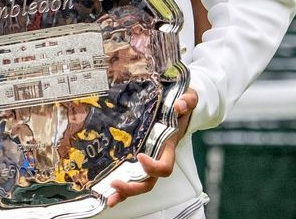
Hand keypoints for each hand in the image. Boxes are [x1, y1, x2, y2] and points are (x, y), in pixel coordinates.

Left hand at [107, 88, 197, 206]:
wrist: (180, 105)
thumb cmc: (183, 104)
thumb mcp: (188, 98)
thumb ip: (187, 101)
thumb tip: (181, 105)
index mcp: (169, 146)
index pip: (165, 165)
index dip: (154, 167)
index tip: (140, 157)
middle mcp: (158, 155)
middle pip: (149, 181)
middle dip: (133, 187)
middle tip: (116, 184)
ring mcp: (148, 157)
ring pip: (139, 181)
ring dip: (124, 191)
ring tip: (109, 197)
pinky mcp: (137, 153)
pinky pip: (130, 172)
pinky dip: (120, 182)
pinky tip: (106, 188)